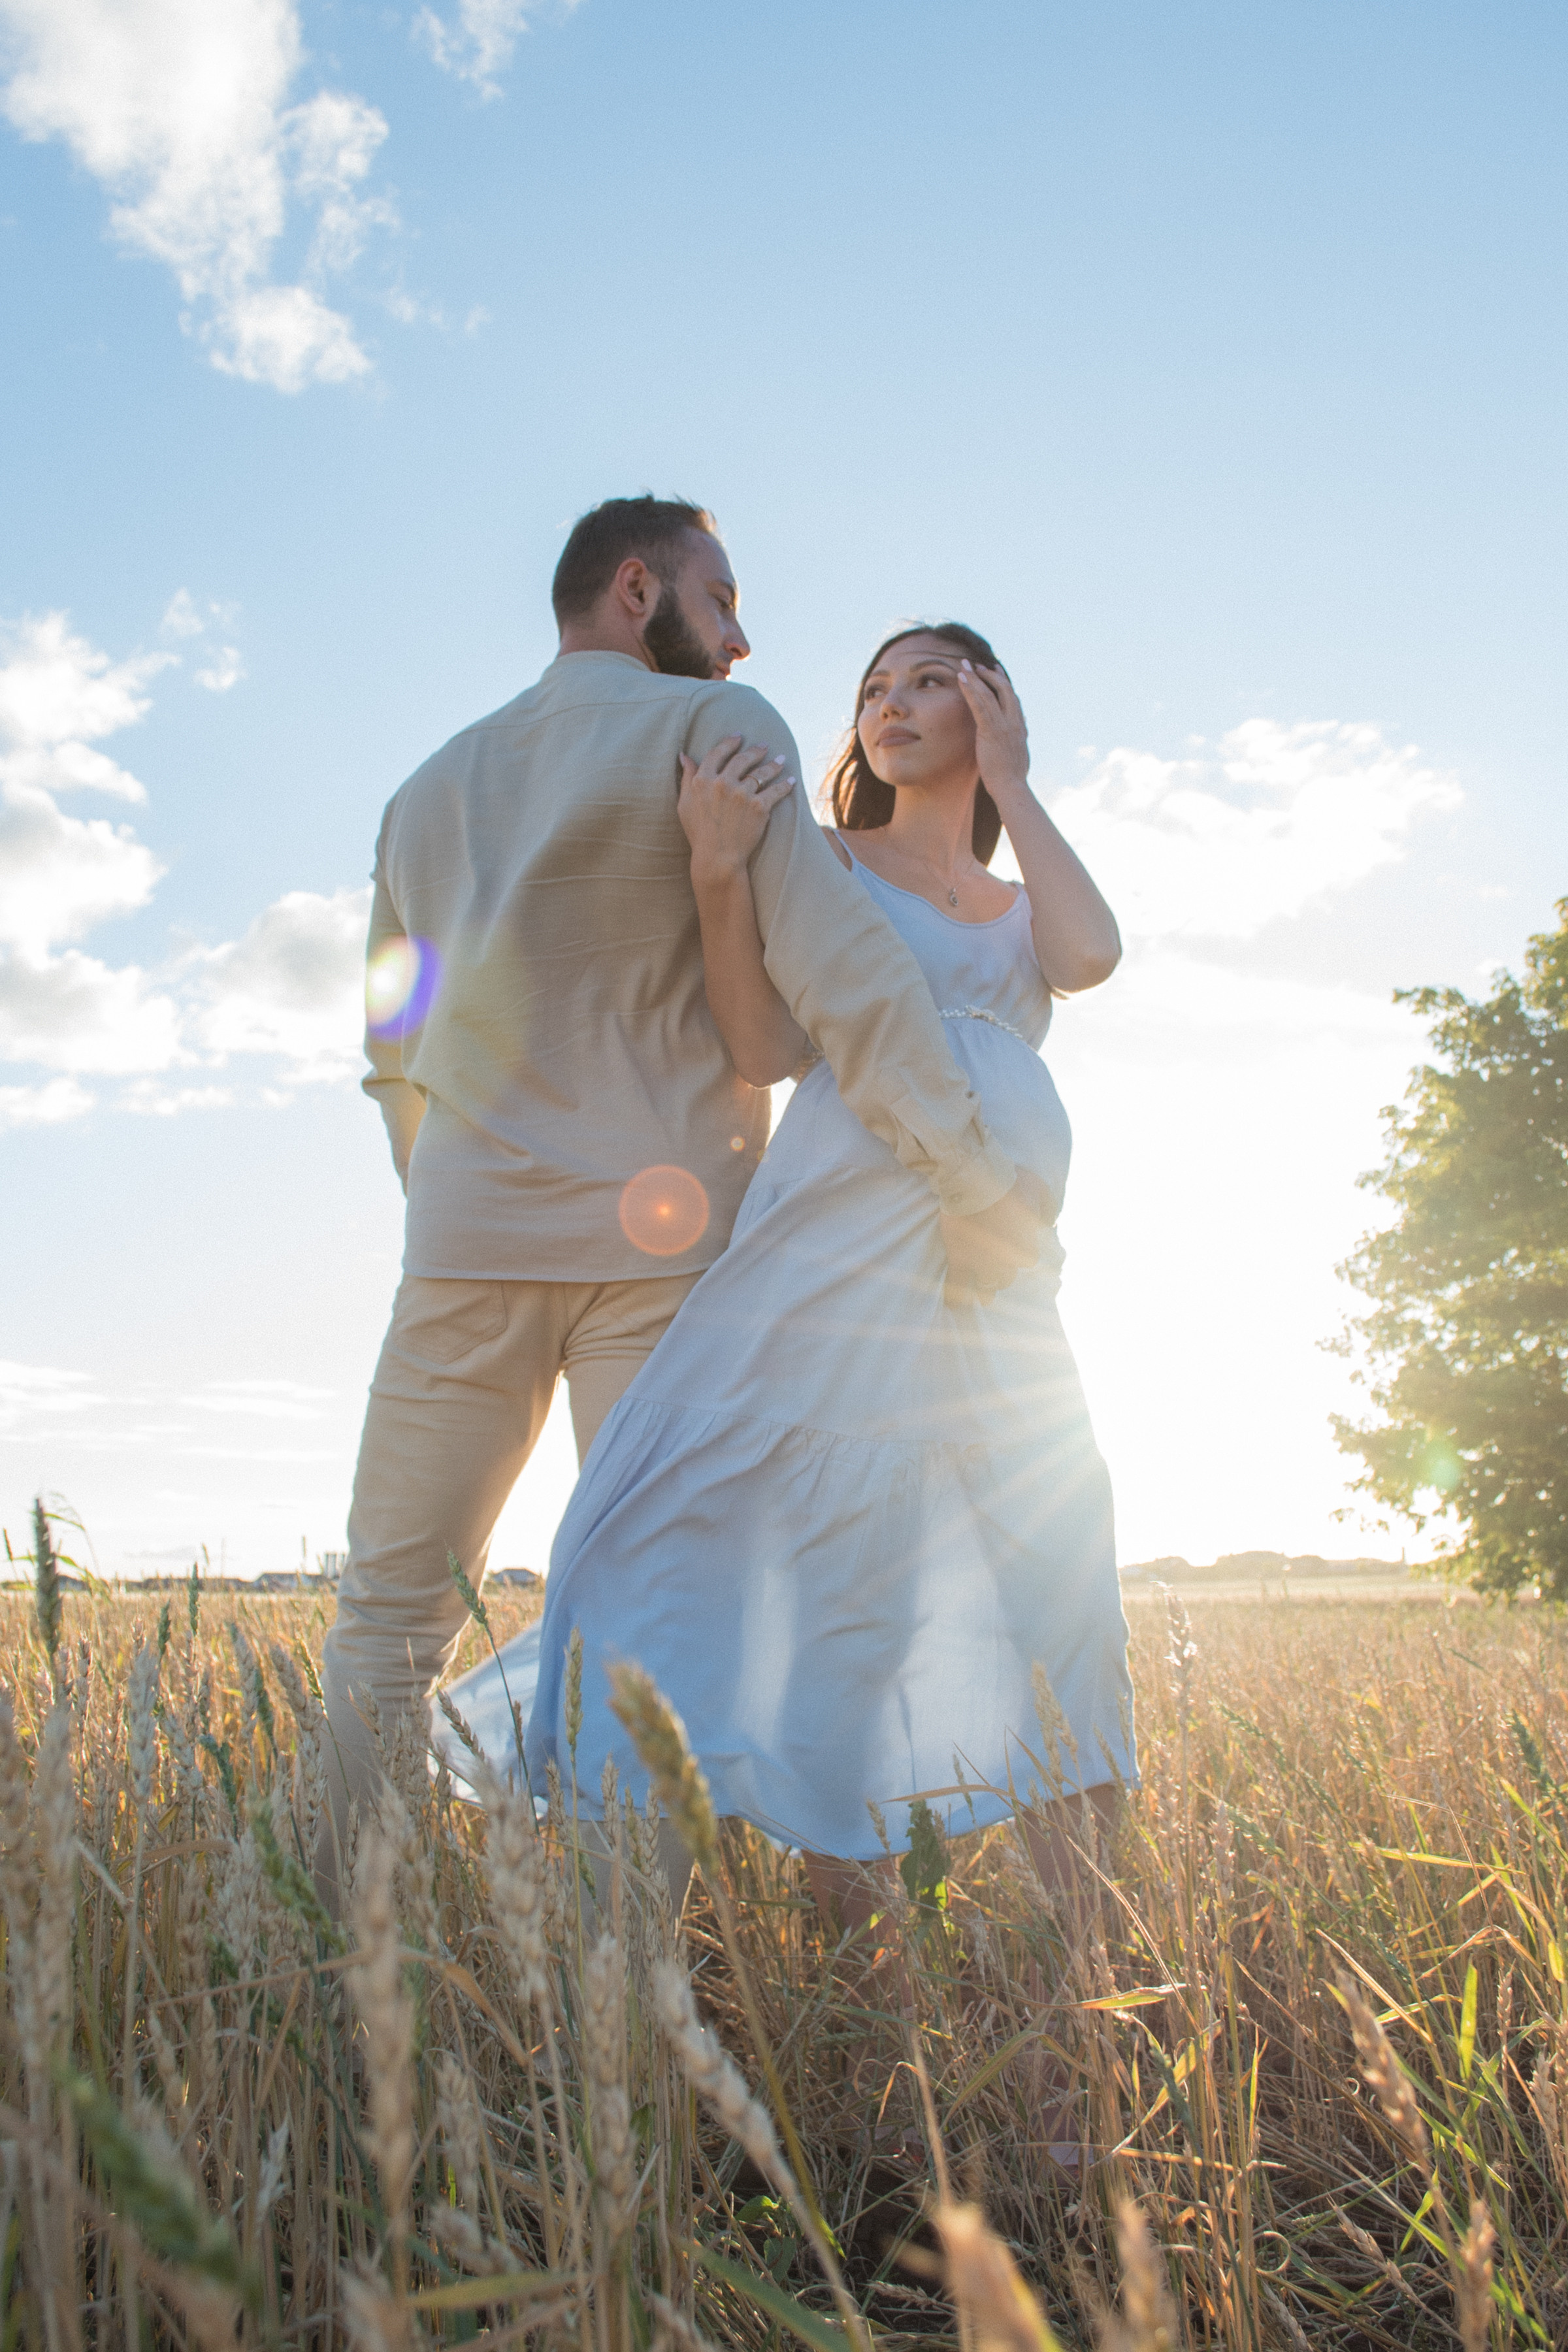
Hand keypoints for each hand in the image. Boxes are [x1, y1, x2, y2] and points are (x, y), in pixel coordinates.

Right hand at [678, 737, 795, 876]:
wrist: (717, 857)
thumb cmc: (698, 832)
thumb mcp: (684, 803)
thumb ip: (687, 777)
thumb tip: (684, 755)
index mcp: (703, 780)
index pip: (717, 753)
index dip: (729, 743)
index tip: (738, 737)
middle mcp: (723, 783)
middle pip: (742, 759)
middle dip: (755, 750)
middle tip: (764, 746)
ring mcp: (742, 794)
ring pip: (762, 773)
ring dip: (774, 764)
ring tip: (781, 760)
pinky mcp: (759, 807)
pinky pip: (776, 791)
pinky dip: (785, 785)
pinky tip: (791, 781)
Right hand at [940, 1168, 1053, 1307]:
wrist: (975, 1178)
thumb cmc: (1010, 1182)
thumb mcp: (1040, 1189)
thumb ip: (1049, 1208)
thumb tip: (1050, 1223)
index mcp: (1026, 1246)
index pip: (1027, 1260)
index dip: (1020, 1253)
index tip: (1013, 1246)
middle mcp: (1006, 1261)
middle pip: (1006, 1278)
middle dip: (1002, 1274)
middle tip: (996, 1267)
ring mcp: (981, 1262)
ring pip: (986, 1287)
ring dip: (986, 1289)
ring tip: (984, 1295)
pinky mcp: (959, 1257)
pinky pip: (956, 1284)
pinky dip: (955, 1298)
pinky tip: (954, 1307)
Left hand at [955, 659, 1029, 805]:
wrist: (1011, 788)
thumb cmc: (1011, 779)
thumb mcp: (1017, 756)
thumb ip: (1016, 743)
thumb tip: (1019, 739)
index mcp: (1020, 727)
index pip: (1012, 698)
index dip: (1003, 683)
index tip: (995, 672)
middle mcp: (1014, 722)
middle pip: (1004, 689)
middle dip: (990, 674)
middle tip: (976, 665)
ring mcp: (1004, 725)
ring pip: (989, 693)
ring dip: (975, 677)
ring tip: (963, 665)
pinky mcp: (991, 730)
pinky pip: (980, 705)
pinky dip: (970, 689)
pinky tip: (961, 679)